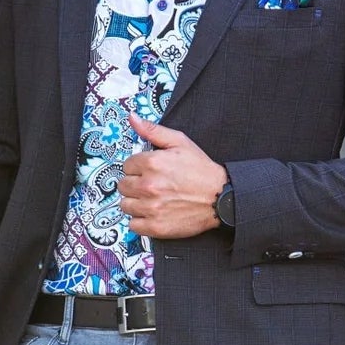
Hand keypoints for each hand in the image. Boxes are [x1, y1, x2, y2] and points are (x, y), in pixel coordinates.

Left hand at [120, 112, 226, 237]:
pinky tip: (152, 213)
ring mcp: (151, 207)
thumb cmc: (202, 171)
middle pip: (123, 185)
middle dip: (134, 184)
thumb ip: (153, 130)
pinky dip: (140, 221)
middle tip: (150, 185)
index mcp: (152, 163)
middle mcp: (149, 185)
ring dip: (135, 202)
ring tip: (151, 199)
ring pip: (126, 205)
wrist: (220, 197)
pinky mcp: (156, 226)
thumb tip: (133, 118)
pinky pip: (133, 225)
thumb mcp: (180, 142)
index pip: (127, 165)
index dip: (137, 168)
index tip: (148, 171)